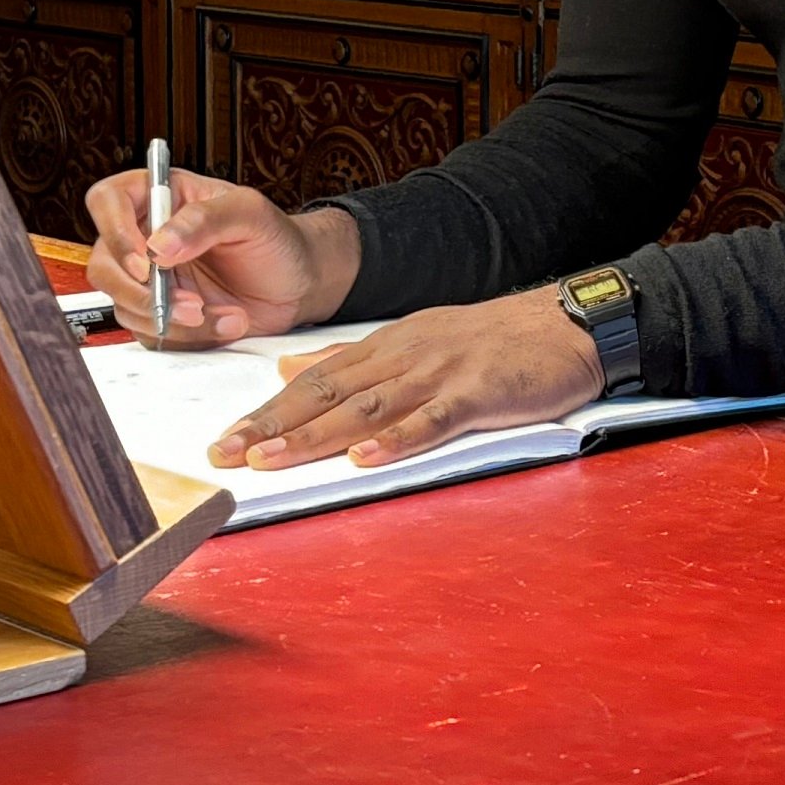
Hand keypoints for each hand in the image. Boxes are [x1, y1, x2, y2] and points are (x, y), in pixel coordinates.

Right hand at [83, 167, 360, 348]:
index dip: (116, 233)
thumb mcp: (250, 214)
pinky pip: (152, 333)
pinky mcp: (161, 315)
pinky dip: (190, 336)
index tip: (148, 262)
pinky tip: (227, 322)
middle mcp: (146, 237)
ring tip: (223, 312)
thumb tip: (159, 245)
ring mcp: (150, 280)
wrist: (298, 283)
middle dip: (143, 292)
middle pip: (104, 264)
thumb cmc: (276, 238)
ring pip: (126, 306)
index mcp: (160, 197)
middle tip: (188, 303)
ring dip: (173, 318)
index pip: (107, 202)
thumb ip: (204, 221)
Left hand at [209, 287, 607, 470]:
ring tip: (272, 459)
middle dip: (272, 425)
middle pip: (326, 392)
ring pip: (366, 406)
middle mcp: (401, 356)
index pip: (312, 381)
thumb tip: (286, 370)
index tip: (223, 440)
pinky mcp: (476, 393)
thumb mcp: (412, 342)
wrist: (560, 325)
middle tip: (225, 454)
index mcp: (383, 347)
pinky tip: (365, 458)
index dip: (265, 411)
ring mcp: (437, 373)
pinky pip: (431, 418)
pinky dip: (396, 439)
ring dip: (316, 435)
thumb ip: (350, 359)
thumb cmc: (487, 342)